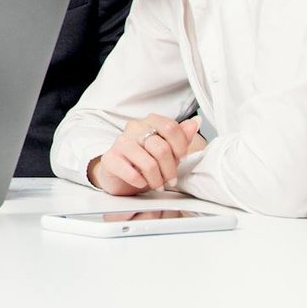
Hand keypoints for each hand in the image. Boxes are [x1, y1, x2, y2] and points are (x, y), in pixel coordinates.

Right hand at [89, 116, 204, 195]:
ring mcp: (120, 143)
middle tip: (171, 180)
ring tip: (158, 185)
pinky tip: (141, 183)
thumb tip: (195, 122)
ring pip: (148, 163)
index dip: (180, 146)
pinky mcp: (110, 159)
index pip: (170, 127)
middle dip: (170, 169)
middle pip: (161, 148)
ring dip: (157, 179)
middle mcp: (134, 129)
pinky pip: (131, 173)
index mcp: (149, 122)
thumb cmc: (145, 159)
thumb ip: (181, 136)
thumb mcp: (167, 149)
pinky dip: (140, 182)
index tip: (181, 158)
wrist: (118, 173)